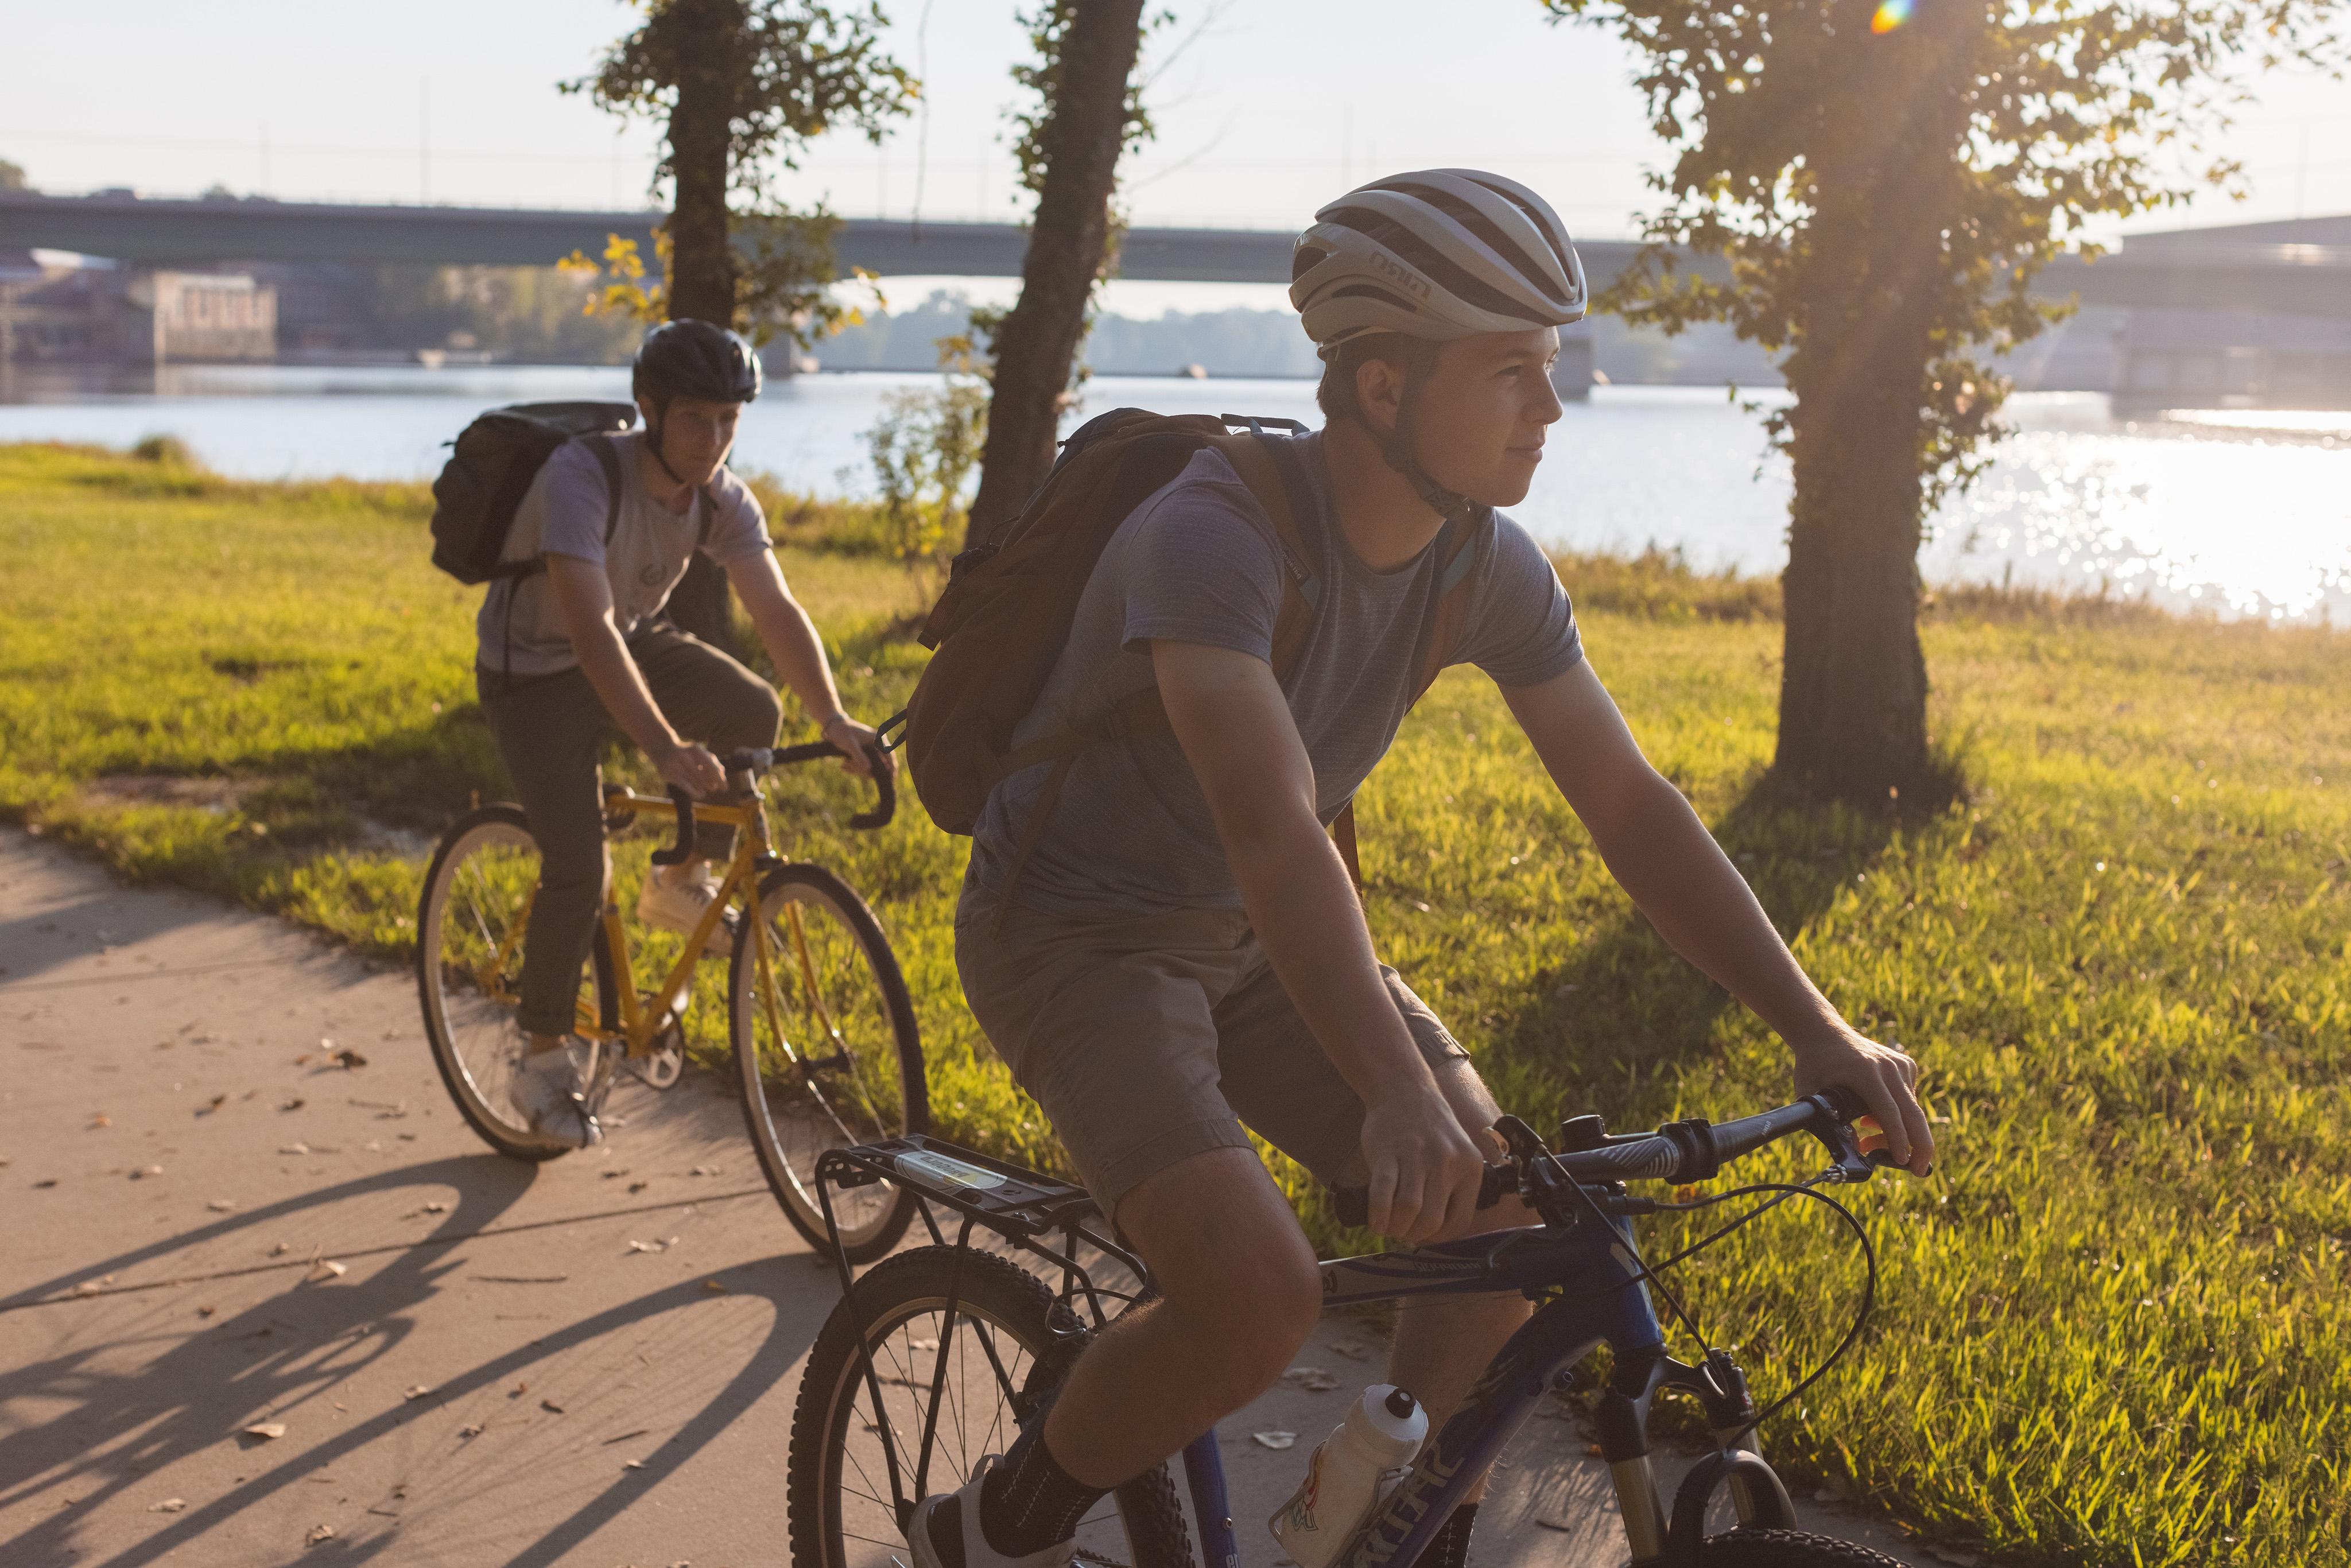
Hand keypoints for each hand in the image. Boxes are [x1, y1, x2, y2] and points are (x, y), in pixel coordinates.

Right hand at [655, 740, 726, 799]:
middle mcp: (684, 756)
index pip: (710, 765)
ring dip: (701, 787)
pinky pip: (683, 784)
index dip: (718, 777)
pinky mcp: (667, 774)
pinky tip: (700, 794)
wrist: (663, 749)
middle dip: (709, 782)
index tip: (724, 787)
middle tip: (714, 788)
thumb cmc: (687, 753)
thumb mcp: (700, 753)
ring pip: (691, 779)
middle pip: (700, 773)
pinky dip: (693, 791)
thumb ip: (712, 761)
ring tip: (706, 791)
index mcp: (695, 750)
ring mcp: (674, 765)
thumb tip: (722, 772)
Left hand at [819, 711, 890, 779]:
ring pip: (869, 768)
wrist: (833, 727)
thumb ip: (859, 756)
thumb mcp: (850, 744)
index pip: (890, 756)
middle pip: (878, 765)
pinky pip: (863, 767)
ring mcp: (871, 751)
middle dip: (863, 769)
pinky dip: (854, 768)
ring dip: (856, 769)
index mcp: (878, 739)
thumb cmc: (842, 732)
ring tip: (843, 764)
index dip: (892, 768)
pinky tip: (844, 765)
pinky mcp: (865, 755)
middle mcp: (877, 745)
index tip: (891, 780)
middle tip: (846, 764)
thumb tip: (869, 769)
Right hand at [1359, 1085, 1486, 1243]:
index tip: (1424, 1235)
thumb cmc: (1429, 1130)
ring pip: (1408, 1210)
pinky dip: (1378, 1215)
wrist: (1405, 1090)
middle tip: (1403, 1231)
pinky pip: (1383, 1194)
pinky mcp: (1388, 1152)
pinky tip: (1376, 1221)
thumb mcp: (1457, 1154)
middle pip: (1431, 1220)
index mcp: (1470, 1167)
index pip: (1459, 1221)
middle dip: (1413, 1234)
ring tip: (1389, 1227)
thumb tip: (1435, 1231)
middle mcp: (1447, 1162)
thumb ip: (1452, 1187)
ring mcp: (1417, 1155)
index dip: (1439, 1236)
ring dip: (1396, 1228)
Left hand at [1791, 1029, 1932, 1175]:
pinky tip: (1871, 1117)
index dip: (1896, 1139)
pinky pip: (1909, 1100)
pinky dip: (1898, 1116)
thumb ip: (1827, 1123)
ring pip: (1911, 1110)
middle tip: (1918, 1170)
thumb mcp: (1810, 1095)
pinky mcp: (1907, 1065)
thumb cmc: (1814, 1066)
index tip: (1902, 1161)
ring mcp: (1900, 1064)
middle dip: (1919, 1146)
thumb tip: (1854, 1149)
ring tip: (1868, 1138)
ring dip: (1898, 1133)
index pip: (1889, 1111)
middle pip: (1913, 1113)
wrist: (1824, 1033)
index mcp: (1865, 1072)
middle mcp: (1888, 1067)